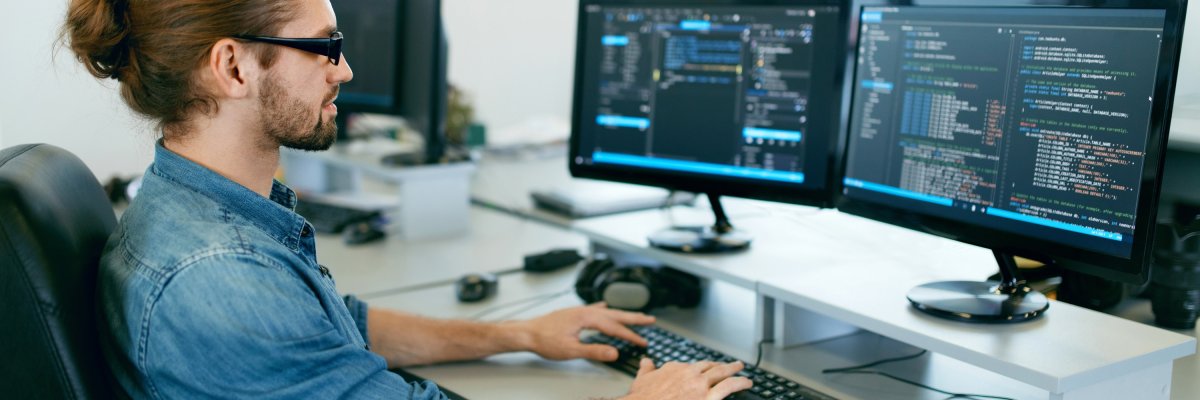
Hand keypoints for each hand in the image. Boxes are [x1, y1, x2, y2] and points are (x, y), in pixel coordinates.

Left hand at [514, 302, 654, 360]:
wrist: (526, 333)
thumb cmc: (544, 340)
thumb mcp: (571, 350)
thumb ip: (594, 351)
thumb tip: (614, 353)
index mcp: (586, 317)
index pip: (614, 328)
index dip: (630, 336)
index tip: (643, 342)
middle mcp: (584, 311)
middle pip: (615, 315)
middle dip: (634, 318)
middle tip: (650, 320)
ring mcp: (578, 311)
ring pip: (606, 312)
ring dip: (621, 314)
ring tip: (635, 315)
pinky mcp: (573, 314)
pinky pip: (593, 309)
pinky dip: (603, 310)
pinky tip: (605, 306)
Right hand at [624, 359, 751, 399]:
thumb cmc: (642, 397)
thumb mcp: (642, 379)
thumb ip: (646, 369)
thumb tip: (646, 361)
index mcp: (675, 369)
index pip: (693, 366)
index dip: (702, 368)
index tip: (706, 369)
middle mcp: (689, 373)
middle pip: (711, 367)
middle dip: (722, 366)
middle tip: (733, 365)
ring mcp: (699, 385)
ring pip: (722, 374)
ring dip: (734, 371)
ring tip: (743, 373)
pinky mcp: (707, 397)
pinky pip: (728, 387)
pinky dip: (739, 383)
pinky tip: (747, 383)